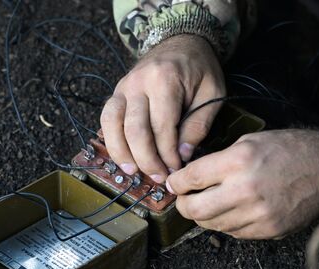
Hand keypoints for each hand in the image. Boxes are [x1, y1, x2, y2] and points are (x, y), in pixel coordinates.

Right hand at [100, 34, 224, 182]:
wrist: (182, 40)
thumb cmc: (200, 68)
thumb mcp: (212, 93)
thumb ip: (199, 124)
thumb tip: (183, 155)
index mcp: (165, 81)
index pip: (162, 129)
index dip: (168, 155)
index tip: (177, 171)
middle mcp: (139, 83)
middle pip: (135, 130)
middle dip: (147, 160)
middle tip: (159, 177)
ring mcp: (124, 87)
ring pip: (113, 125)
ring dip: (123, 153)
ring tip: (134, 172)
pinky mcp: (117, 92)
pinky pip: (107, 118)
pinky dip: (111, 140)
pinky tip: (122, 156)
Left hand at [166, 130, 318, 238]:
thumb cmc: (291, 150)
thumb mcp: (251, 141)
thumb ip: (220, 160)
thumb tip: (192, 178)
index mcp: (239, 161)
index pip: (191, 178)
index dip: (176, 182)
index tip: (174, 183)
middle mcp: (246, 190)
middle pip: (195, 210)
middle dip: (183, 205)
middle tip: (184, 199)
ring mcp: (258, 214)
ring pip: (212, 225)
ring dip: (205, 215)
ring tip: (211, 203)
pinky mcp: (268, 230)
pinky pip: (234, 233)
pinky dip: (227, 223)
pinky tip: (234, 210)